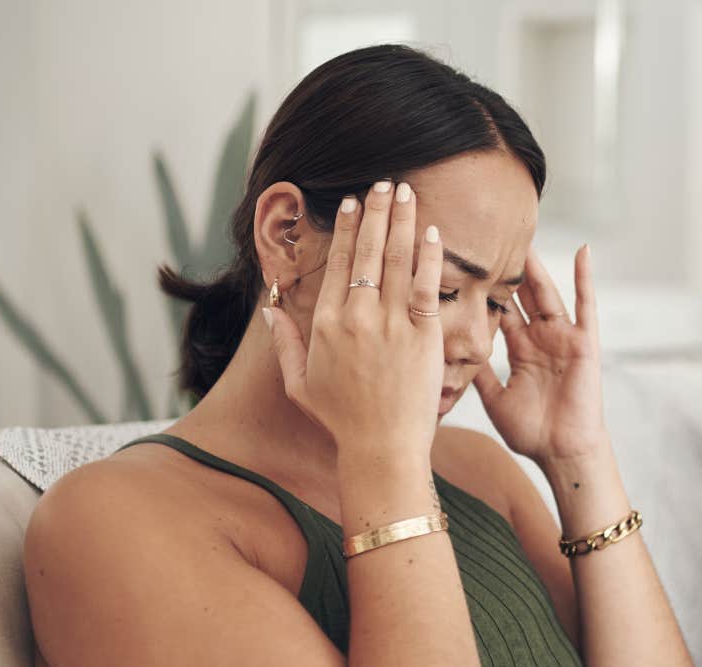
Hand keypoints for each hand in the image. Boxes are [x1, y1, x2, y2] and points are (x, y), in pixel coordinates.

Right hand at [264, 181, 444, 456]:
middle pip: (366, 251)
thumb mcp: (299, 383)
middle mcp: (355, 317)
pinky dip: (429, 256)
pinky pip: (426, 286)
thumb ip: (284, 343)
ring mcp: (390, 325)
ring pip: (396, 260)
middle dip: (376, 211)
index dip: (346, 228)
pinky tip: (433, 231)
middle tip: (385, 183)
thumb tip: (268, 310)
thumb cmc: (342, 420)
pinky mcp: (422, 336)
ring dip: (402, 221)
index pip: (338, 263)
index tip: (353, 203)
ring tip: (408, 192)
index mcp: (325, 323)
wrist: (381, 448)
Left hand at [474, 245, 608, 465]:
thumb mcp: (494, 399)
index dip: (484, 288)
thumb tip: (449, 357)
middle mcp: (541, 338)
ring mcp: (563, 337)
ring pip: (546, 293)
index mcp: (520, 349)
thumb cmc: (533, 433)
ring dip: (536, 266)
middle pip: (521, 294)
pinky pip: (586, 305)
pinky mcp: (584, 342)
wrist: (563, 453)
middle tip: (489, 235)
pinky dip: (585, 278)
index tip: (465, 262)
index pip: (499, 310)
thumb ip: (479, 374)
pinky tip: (583, 251)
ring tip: (524, 236)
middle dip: (506, 268)